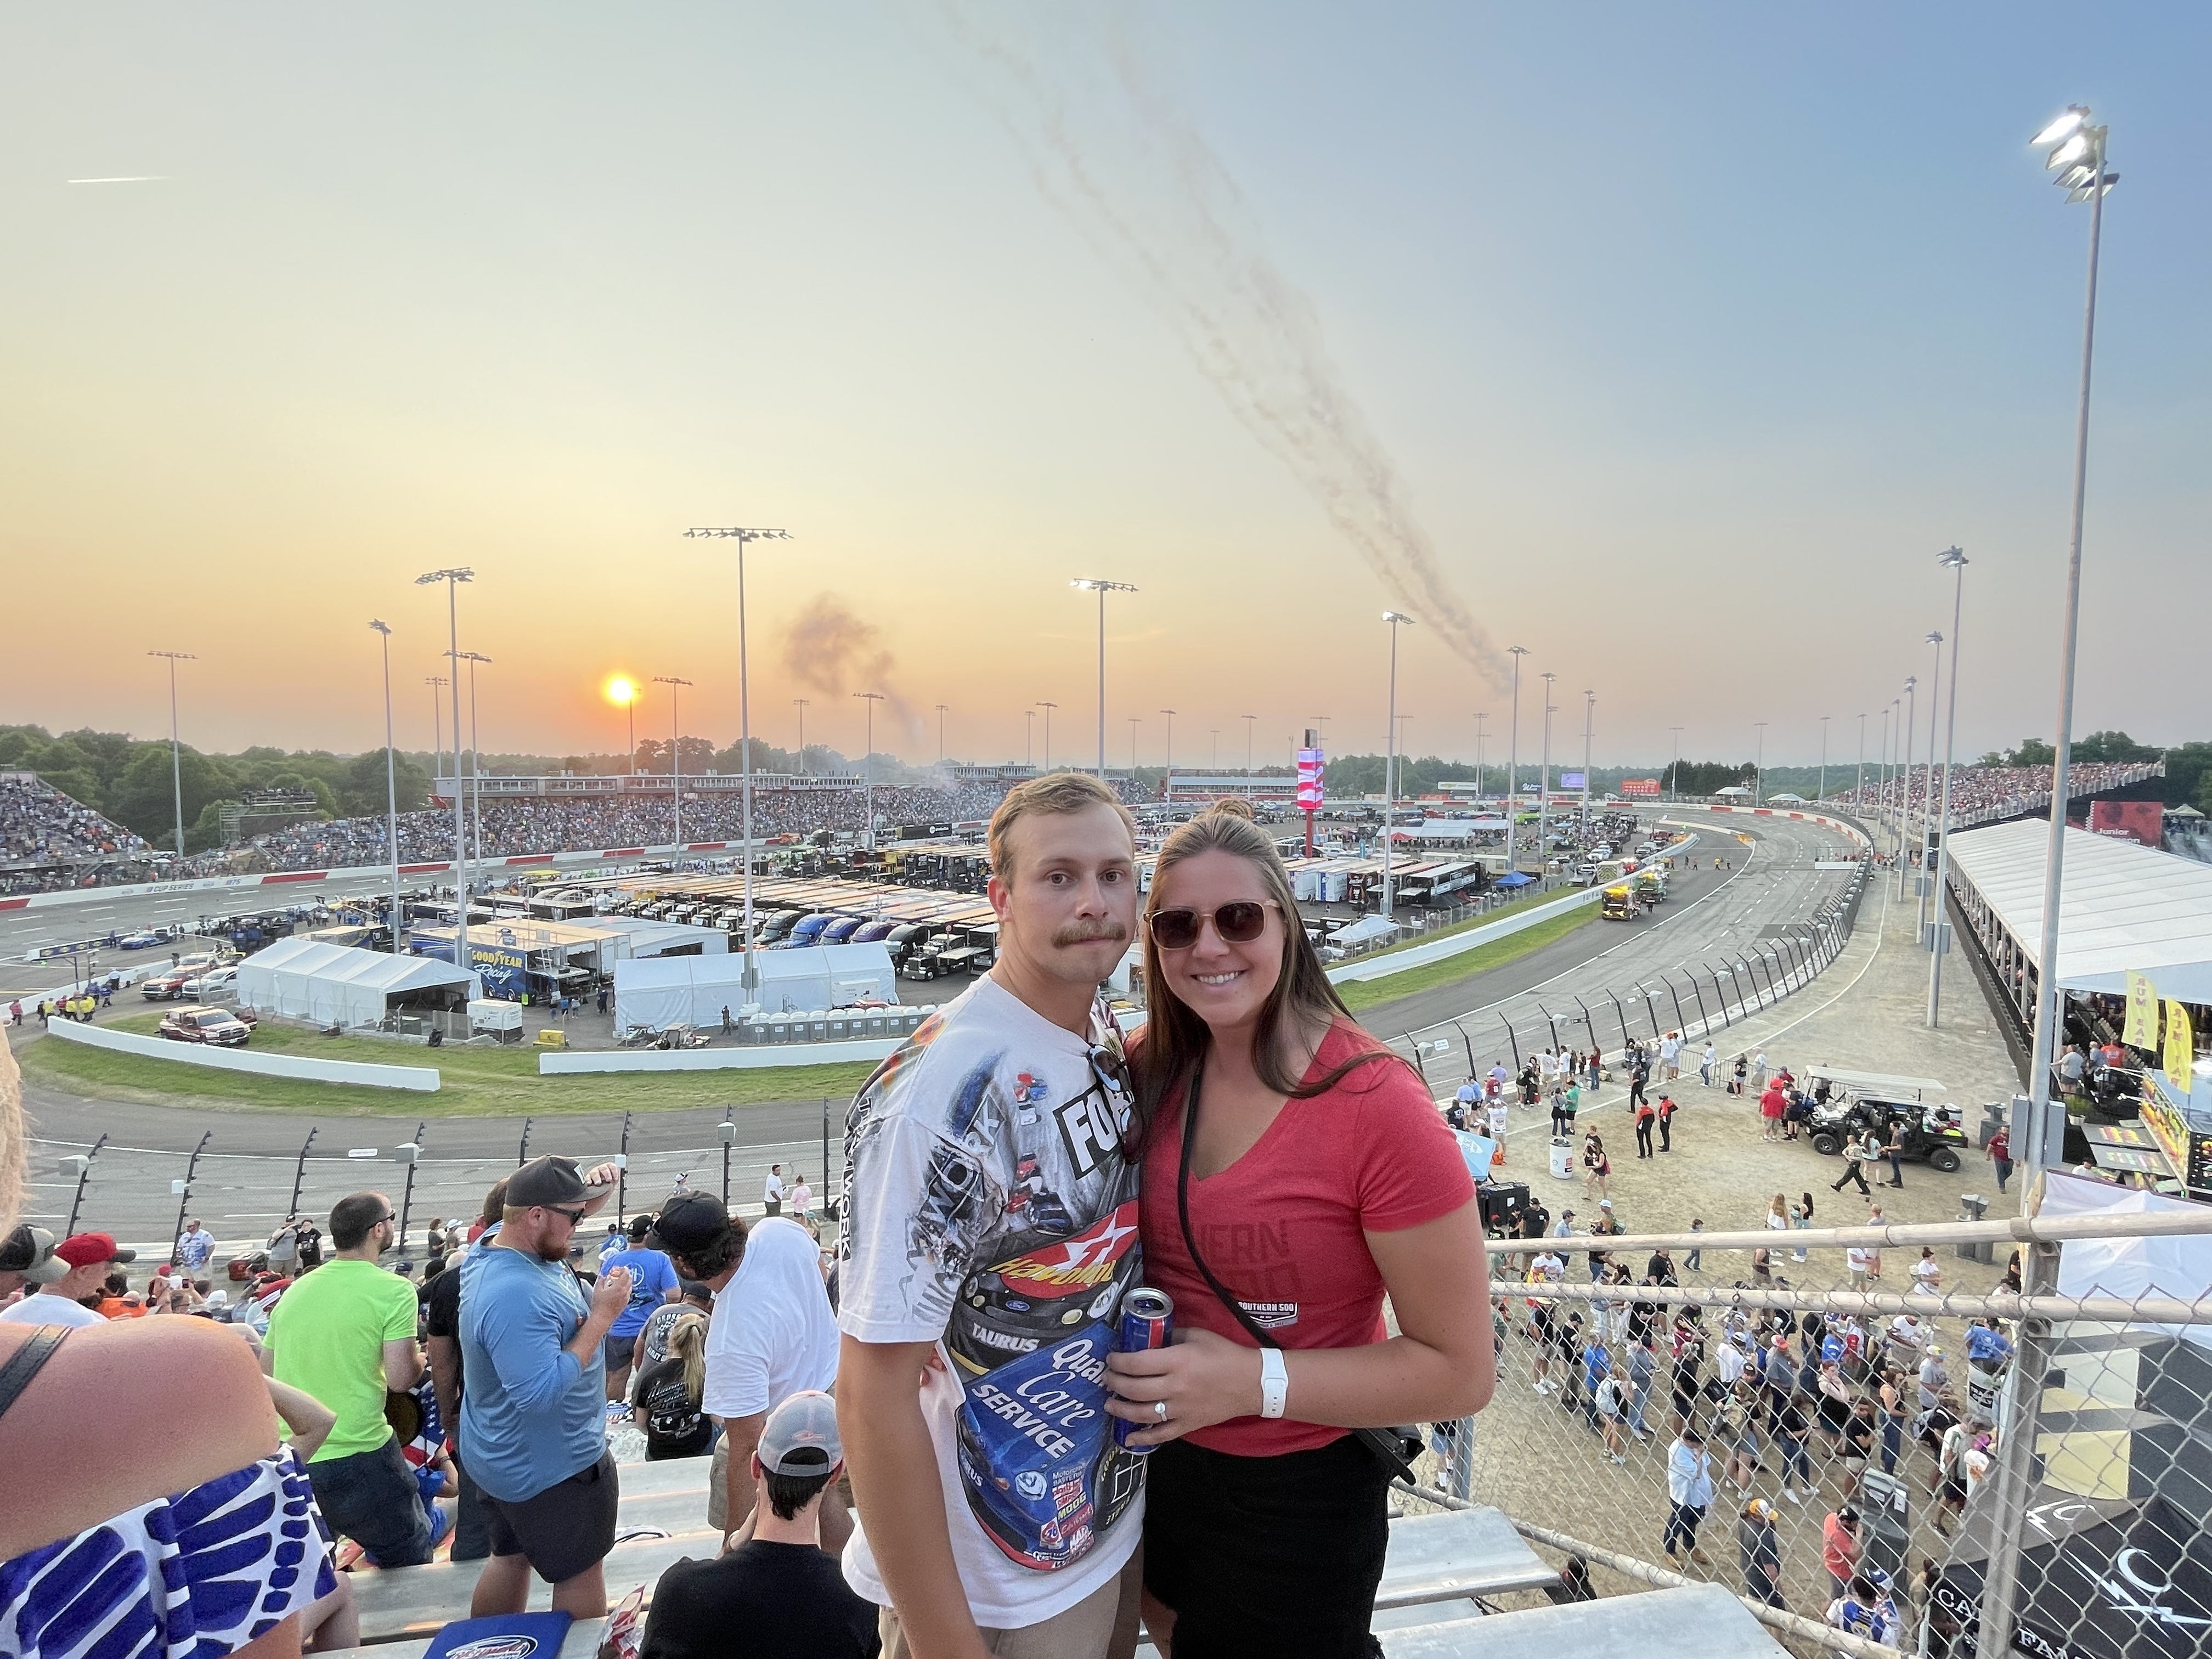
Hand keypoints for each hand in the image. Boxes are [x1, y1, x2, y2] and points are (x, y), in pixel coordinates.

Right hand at [579, 1161, 621, 1190]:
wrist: (600, 1191)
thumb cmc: (607, 1184)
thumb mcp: (613, 1180)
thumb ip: (616, 1177)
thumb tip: (619, 1174)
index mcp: (608, 1168)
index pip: (611, 1166)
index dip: (614, 1171)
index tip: (615, 1178)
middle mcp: (600, 1169)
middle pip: (603, 1168)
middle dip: (606, 1174)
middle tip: (608, 1179)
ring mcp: (594, 1173)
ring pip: (595, 1173)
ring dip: (597, 1178)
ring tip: (599, 1183)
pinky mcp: (588, 1178)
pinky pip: (587, 1178)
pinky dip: (588, 1180)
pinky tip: (590, 1183)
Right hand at [592, 1266, 632, 1321]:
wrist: (602, 1318)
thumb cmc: (599, 1304)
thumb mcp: (597, 1290)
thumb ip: (600, 1281)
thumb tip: (602, 1276)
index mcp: (619, 1287)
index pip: (626, 1275)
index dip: (625, 1270)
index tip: (623, 1267)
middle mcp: (624, 1292)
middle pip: (630, 1280)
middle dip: (627, 1275)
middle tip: (622, 1272)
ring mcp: (626, 1298)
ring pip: (630, 1287)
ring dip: (627, 1281)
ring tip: (621, 1280)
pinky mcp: (625, 1304)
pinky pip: (628, 1293)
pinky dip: (626, 1289)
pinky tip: (620, 1290)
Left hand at [1102, 1328, 1261, 1448]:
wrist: (1251, 1383)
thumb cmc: (1225, 1354)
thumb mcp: (1197, 1336)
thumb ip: (1171, 1337)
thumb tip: (1149, 1340)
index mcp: (1178, 1361)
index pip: (1137, 1363)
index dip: (1118, 1361)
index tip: (1111, 1358)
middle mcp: (1176, 1387)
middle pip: (1134, 1388)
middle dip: (1115, 1382)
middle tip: (1106, 1378)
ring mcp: (1181, 1409)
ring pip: (1142, 1413)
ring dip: (1121, 1409)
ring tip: (1110, 1403)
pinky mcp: (1188, 1424)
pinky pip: (1161, 1434)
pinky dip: (1143, 1438)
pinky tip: (1128, 1437)